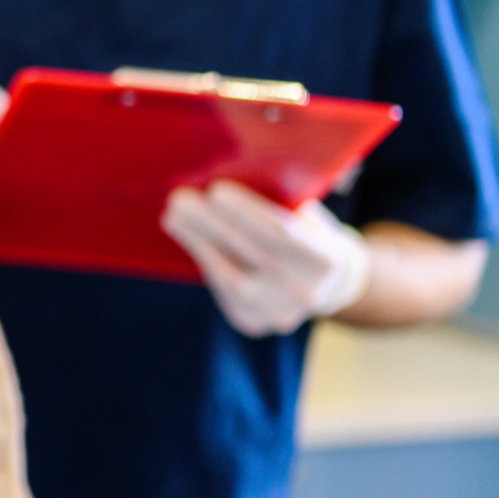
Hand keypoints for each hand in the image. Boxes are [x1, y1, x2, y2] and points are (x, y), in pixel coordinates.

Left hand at [161, 181, 371, 336]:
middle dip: (209, 223)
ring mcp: (277, 312)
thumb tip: (230, 176)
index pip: (280, 233)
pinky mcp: (252, 321)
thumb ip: (281, 204)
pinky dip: (202, 258)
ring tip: (173, 215)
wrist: (325, 284)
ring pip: (227, 275)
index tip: (215, 189)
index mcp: (325, 259)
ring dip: (195, 240)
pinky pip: (220, 288)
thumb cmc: (308, 233)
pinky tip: (186, 236)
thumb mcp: (308, 216)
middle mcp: (304, 291)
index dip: (246, 211)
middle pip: (248, 253)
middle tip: (179, 198)